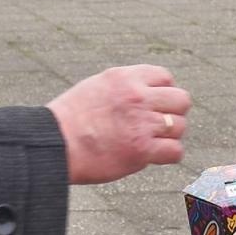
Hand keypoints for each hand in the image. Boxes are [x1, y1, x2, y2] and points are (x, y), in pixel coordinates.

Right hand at [47, 65, 189, 184]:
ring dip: (170, 136)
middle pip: (181, 100)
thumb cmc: (69, 120)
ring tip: (152, 142)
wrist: (54, 143)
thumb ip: (123, 87)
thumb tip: (144, 94)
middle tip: (158, 125)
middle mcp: (137, 97)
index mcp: (125, 78)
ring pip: (180, 126)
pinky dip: (169, 155)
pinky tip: (154, 156)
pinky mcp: (142, 150)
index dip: (163, 92)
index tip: (154, 105)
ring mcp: (142, 123)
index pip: (165, 77)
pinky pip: (175, 151)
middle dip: (173, 113)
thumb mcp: (96, 87)